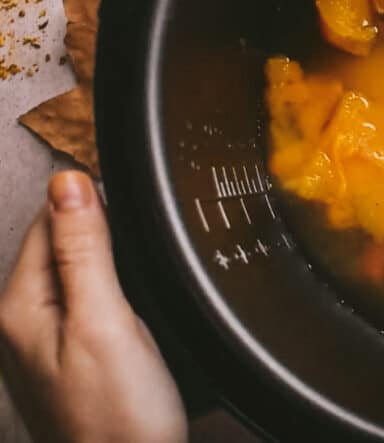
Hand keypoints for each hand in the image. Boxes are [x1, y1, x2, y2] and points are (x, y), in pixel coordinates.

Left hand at [0, 171, 185, 442]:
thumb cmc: (118, 416)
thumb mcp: (105, 320)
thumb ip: (86, 250)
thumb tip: (70, 182)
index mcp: (21, 306)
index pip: (50, 220)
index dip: (96, 202)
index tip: (137, 207)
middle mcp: (24, 322)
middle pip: (62, 244)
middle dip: (103, 229)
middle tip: (147, 239)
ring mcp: (48, 343)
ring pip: (79, 272)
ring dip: (112, 258)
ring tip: (144, 271)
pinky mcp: (74, 358)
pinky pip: (91, 301)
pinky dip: (116, 290)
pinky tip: (138, 304)